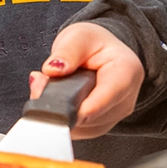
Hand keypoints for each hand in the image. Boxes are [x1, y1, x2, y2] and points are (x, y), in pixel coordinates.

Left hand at [28, 22, 144, 139]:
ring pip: (81, 127)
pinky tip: (58, 100)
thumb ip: (66, 52)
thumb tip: (52, 69)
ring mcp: (115, 115)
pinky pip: (78, 130)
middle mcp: (126, 98)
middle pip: (90, 116)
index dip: (79, 109)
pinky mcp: (102, 125)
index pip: (104, 99)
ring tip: (50, 86)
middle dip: (62, 105)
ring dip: (60, 112)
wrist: (101, 53)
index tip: (57, 111)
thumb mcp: (79, 36)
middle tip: (40, 83)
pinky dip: (63, 118)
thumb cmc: (94, 44)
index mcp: (126, 72)